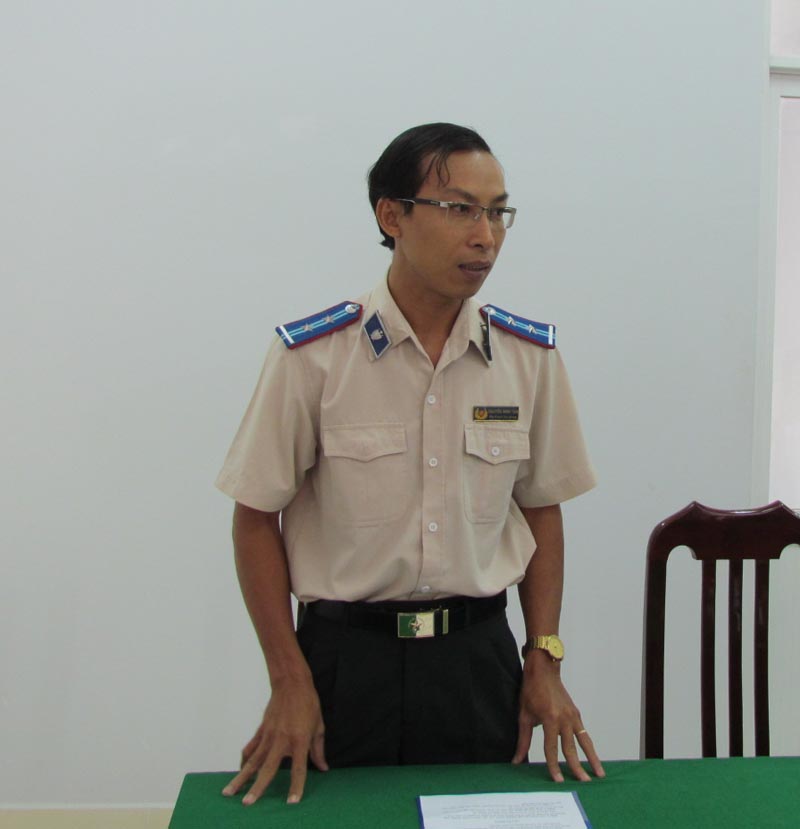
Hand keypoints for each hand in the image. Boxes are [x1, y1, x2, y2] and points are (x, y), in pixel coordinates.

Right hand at [222, 676, 327, 805]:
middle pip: (268, 769)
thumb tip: (323, 768)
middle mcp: (282, 740)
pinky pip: (251, 748)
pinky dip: (244, 759)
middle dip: (258, 787)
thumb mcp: (318, 726)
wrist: (292, 683)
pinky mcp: (261, 730)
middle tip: (248, 804)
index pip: (298, 768)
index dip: (296, 786)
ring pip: (253, 760)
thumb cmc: (309, 704)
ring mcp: (269, 735)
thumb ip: (318, 749)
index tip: (291, 802)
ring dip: (242, 777)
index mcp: (300, 740)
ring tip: (230, 792)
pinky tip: (240, 769)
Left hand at [512, 651, 604, 782]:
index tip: (558, 780)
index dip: (554, 765)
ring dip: (592, 759)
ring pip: (584, 742)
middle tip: (583, 783)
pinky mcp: (576, 713)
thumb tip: (516, 761)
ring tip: (599, 775)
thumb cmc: (531, 691)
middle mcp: (564, 718)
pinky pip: (584, 733)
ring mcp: (573, 716)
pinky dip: (589, 746)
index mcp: (549, 719)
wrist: (544, 670)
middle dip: (577, 767)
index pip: (552, 748)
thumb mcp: (523, 715)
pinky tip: (593, 757)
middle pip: (571, 748)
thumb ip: (522, 740)